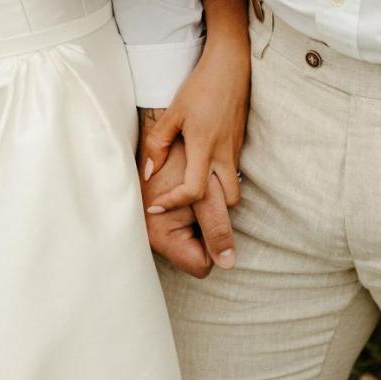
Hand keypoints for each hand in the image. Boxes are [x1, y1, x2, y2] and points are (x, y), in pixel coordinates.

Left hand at [140, 36, 249, 213]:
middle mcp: (224, 154)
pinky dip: (221, 182)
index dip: (172, 204)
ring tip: (197, 196)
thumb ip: (158, 143)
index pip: (193, 190)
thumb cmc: (201, 86)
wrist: (230, 66)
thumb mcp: (174, 112)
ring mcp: (235, 150)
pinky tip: (204, 173)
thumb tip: (149, 171)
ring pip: (234, 189)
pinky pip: (233, 173)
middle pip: (228, 201)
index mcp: (204, 147)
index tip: (156, 207)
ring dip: (219, 198)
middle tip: (187, 212)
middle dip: (211, 213)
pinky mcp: (239, 144)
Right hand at [141, 131, 236, 276]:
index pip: (201, 263)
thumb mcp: (205, 193)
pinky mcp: (162, 206)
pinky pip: (191, 218)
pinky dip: (200, 206)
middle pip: (199, 250)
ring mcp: (157, 219)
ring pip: (198, 232)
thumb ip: (215, 229)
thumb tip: (226, 265)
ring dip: (207, 215)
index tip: (213, 212)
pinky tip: (199, 186)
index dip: (215, 240)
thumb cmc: (182, 151)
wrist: (161, 115)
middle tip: (207, 197)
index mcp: (159, 234)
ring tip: (204, 189)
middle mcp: (153, 231)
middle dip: (210, 227)